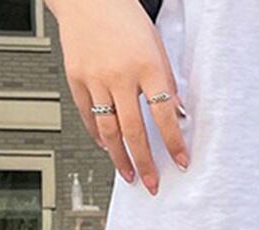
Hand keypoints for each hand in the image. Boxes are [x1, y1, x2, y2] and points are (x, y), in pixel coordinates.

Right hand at [50, 0, 188, 193]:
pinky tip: (108, 147)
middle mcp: (120, 73)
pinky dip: (99, 135)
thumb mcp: (156, 46)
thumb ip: (166, 82)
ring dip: (121, 158)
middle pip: (134, 131)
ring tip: (129, 174)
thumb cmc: (125, 17)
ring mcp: (95, 77)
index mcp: (147, 64)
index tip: (181, 162)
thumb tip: (177, 116)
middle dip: (145, 162)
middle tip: (152, 183)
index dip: (174, 143)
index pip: (165, 115)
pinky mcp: (76, 78)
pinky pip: (89, 116)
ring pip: (109, 130)